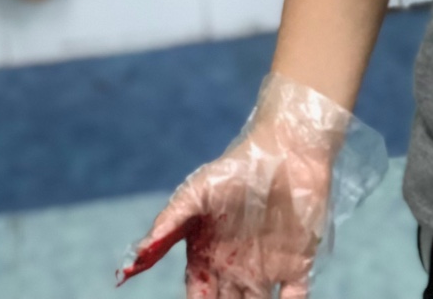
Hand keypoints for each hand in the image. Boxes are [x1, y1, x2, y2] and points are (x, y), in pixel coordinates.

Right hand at [117, 73, 383, 298]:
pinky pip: (296, 296)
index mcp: (207, 259)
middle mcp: (235, 271)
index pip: (199, 298)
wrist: (285, 148)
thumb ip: (167, 225)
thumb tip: (133, 259)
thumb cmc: (235, 169)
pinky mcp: (298, 262)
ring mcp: (267, 269)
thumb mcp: (196, 193)